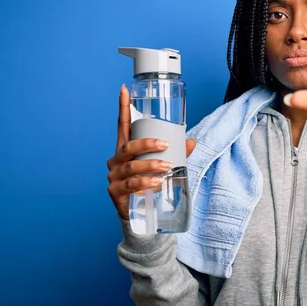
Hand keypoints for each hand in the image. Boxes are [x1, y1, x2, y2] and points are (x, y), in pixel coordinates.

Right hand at [106, 85, 195, 219]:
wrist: (141, 216)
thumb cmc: (150, 184)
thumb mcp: (163, 166)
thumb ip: (177, 154)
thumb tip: (192, 141)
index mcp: (126, 149)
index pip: (123, 125)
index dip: (123, 107)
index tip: (124, 89)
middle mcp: (116, 160)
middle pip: (127, 146)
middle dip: (146, 144)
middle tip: (165, 145)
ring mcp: (114, 177)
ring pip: (130, 167)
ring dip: (149, 165)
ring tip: (166, 168)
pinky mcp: (115, 193)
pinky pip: (130, 185)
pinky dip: (145, 183)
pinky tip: (156, 184)